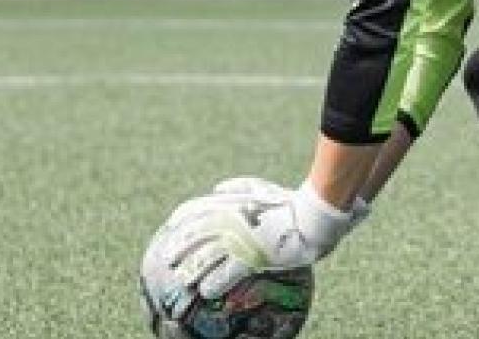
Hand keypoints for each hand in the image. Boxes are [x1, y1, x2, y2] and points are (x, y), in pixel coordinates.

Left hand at [164, 178, 356, 301]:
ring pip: (206, 257)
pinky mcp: (250, 257)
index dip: (180, 218)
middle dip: (180, 248)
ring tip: (185, 281)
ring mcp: (239, 240)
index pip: (194, 209)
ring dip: (193, 270)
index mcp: (229, 203)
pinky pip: (226, 273)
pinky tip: (207, 291)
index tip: (171, 226)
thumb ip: (237, 186)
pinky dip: (215, 283)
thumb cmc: (286, 202)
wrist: (309, 218)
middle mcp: (229, 220)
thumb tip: (218, 189)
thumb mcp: (260, 187)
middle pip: (194, 236)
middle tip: (169, 259)